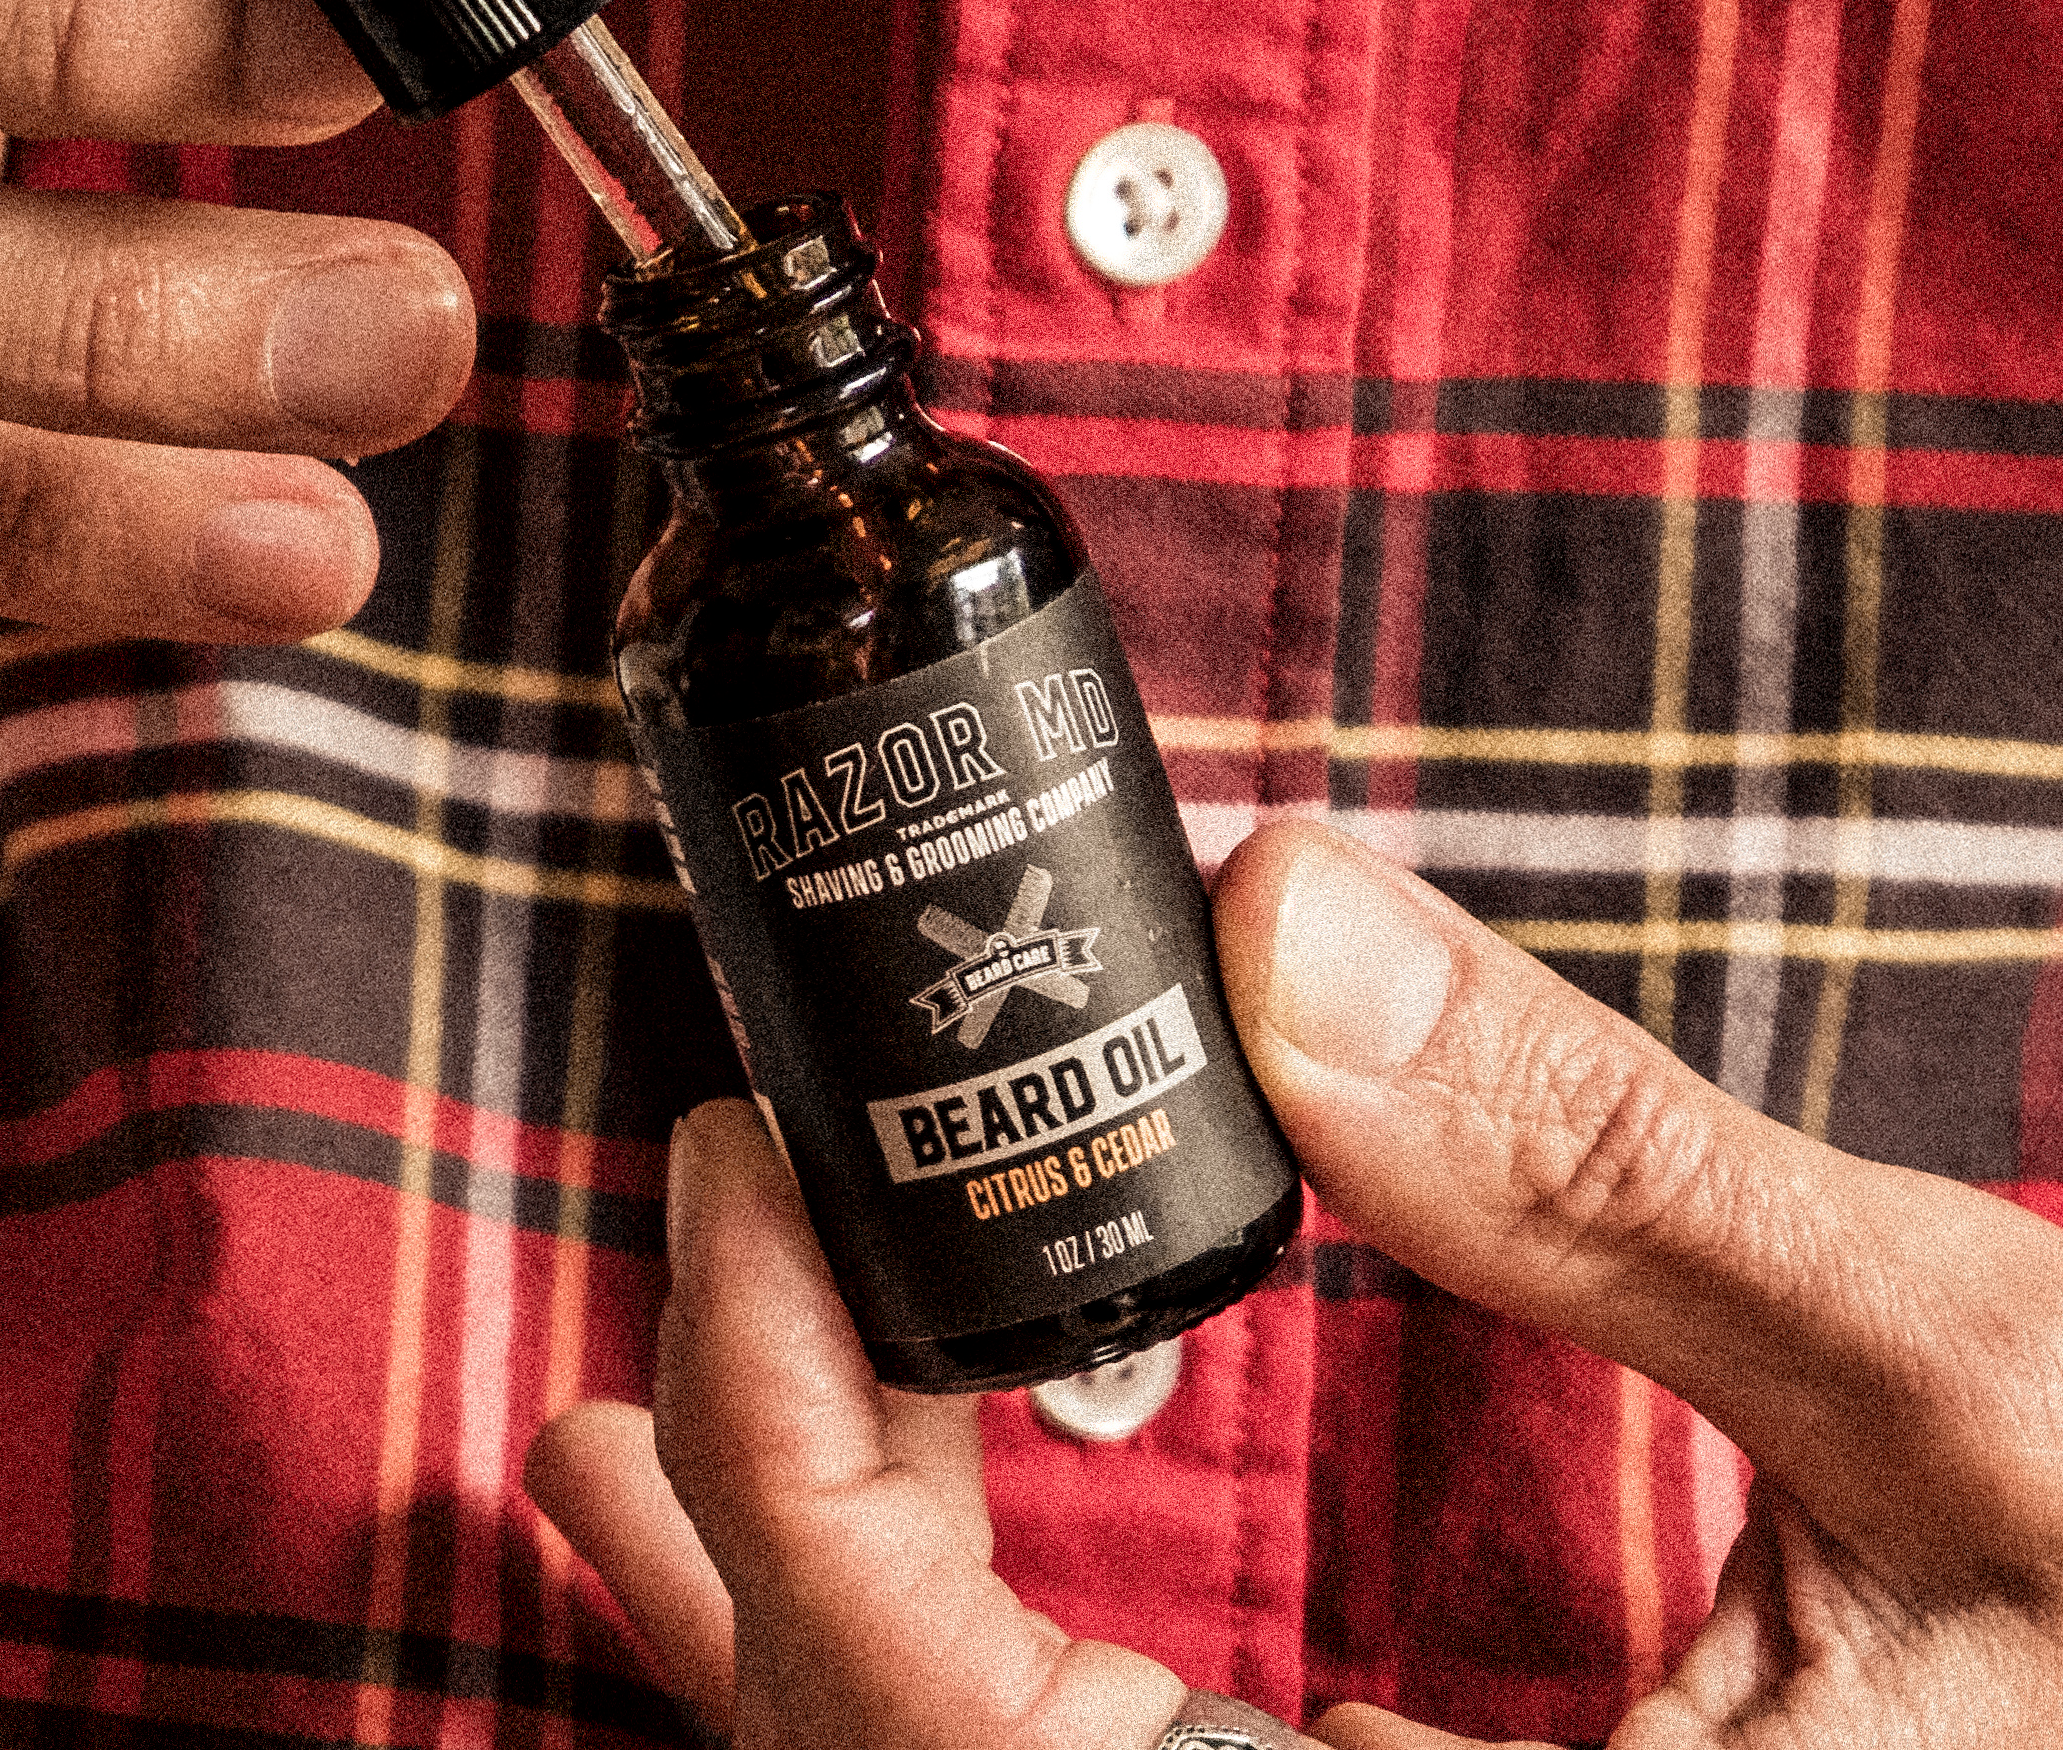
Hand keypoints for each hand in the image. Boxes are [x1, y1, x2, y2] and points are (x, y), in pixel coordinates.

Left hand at [528, 822, 2062, 1746]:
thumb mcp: (1968, 1403)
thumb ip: (1623, 1185)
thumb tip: (1282, 918)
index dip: (783, 1469)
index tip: (740, 1175)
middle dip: (754, 1497)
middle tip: (738, 1196)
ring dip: (778, 1602)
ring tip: (642, 1416)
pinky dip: (913, 1654)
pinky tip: (860, 1528)